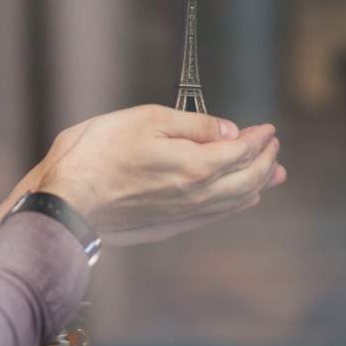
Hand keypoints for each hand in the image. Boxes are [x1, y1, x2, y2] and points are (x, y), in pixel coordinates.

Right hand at [25, 105, 285, 245]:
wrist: (69, 201)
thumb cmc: (100, 153)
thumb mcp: (148, 120)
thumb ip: (194, 126)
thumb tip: (228, 130)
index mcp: (196, 164)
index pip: (241, 151)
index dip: (259, 138)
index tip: (267, 129)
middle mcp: (198, 194)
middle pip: (247, 179)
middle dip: (266, 161)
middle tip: (274, 147)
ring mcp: (185, 214)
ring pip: (236, 200)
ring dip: (259, 184)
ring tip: (275, 175)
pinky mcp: (171, 225)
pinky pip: (216, 216)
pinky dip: (237, 205)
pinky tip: (244, 200)